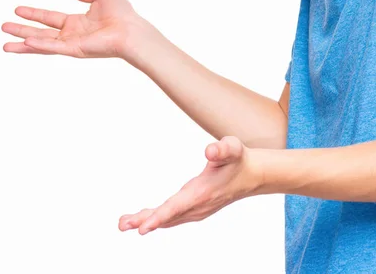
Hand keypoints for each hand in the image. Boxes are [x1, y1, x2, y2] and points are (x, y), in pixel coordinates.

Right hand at [2, 0, 151, 58]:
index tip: (17, 10)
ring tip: (4, 45)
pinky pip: (54, 47)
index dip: (34, 14)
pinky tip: (25, 42)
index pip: (50, 18)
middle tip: (3, 27)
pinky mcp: (76, 49)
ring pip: (43, 44)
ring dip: (23, 43)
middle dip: (22, 30)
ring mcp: (72, 44)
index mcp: (77, 23)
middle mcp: (72, 34)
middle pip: (41, 33)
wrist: (132, 29)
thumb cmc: (123, 15)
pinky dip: (40, 45)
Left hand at [118, 136, 262, 234]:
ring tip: (123, 223)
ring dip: (146, 221)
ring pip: (168, 218)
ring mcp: (197, 210)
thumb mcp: (233, 147)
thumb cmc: (239, 159)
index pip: (178, 207)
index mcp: (204, 192)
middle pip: (168, 216)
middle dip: (145, 221)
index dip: (159, 217)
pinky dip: (156, 219)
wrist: (252, 175)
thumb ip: (222, 148)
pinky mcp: (195, 209)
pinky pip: (172, 217)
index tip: (142, 228)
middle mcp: (198, 205)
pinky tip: (141, 219)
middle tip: (123, 224)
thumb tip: (209, 150)